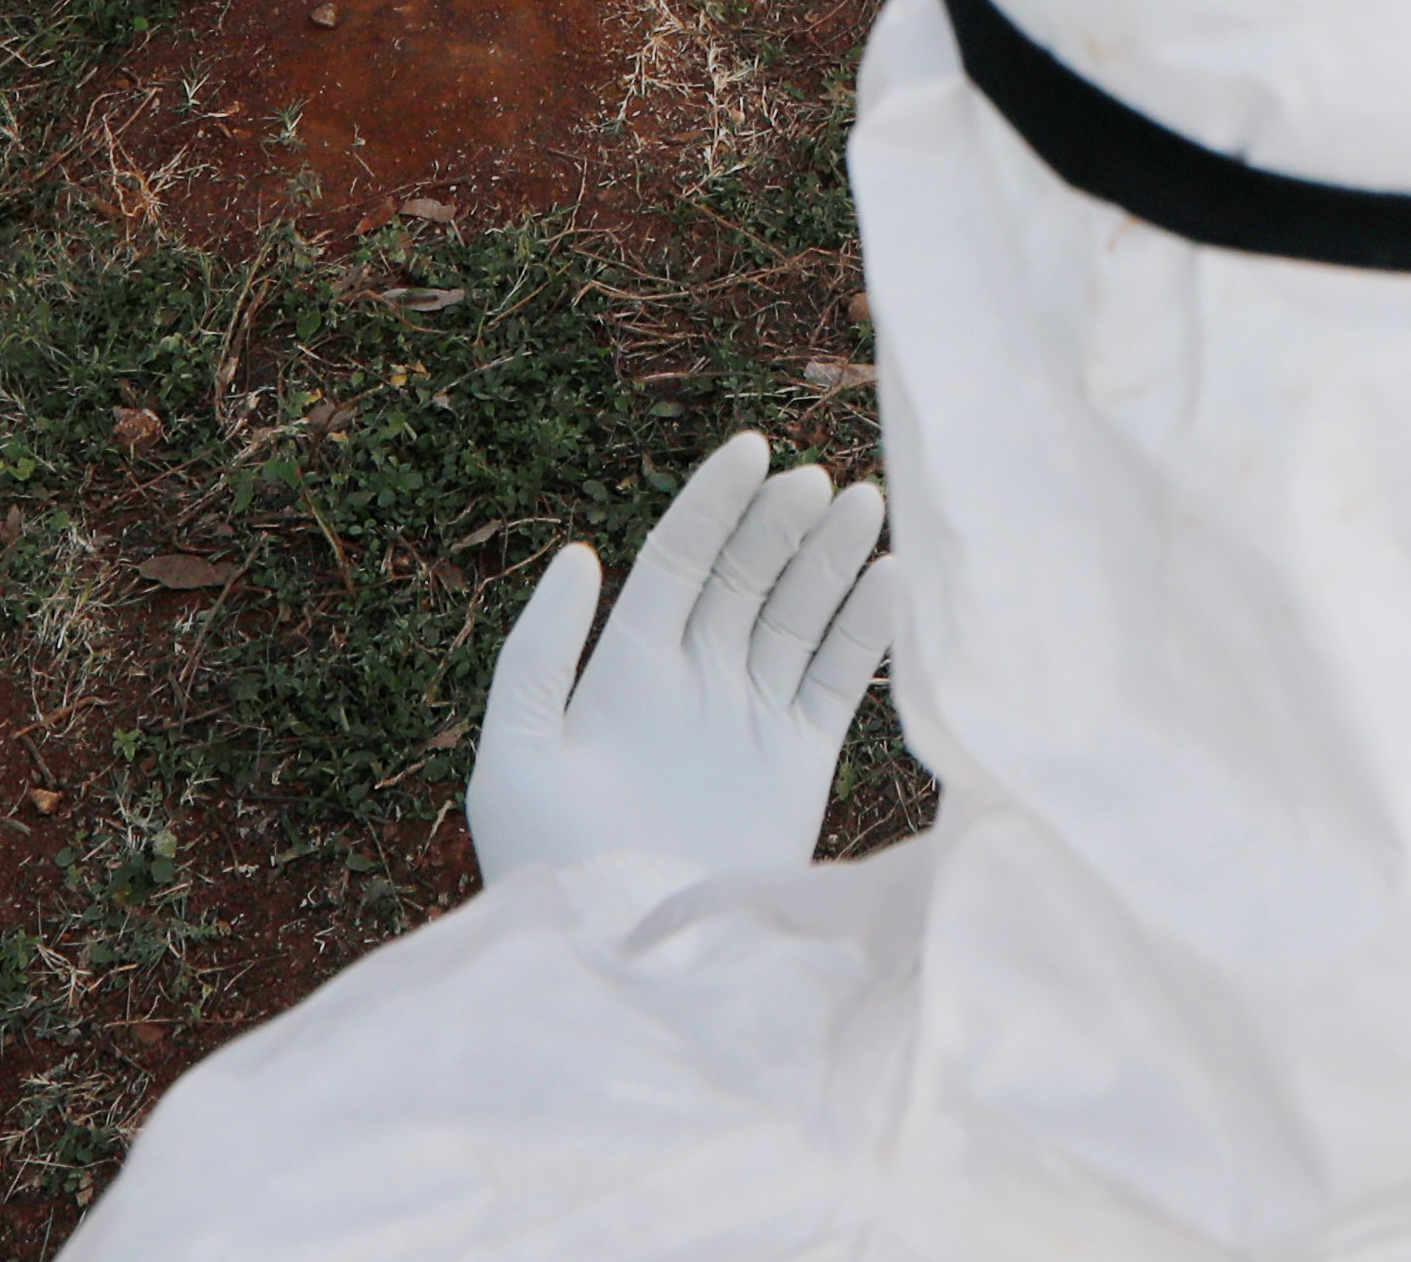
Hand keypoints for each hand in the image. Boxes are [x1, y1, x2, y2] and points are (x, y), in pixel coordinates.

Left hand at [466, 433, 894, 888]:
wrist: (622, 961)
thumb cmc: (553, 868)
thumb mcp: (518, 755)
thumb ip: (540, 654)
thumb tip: (584, 555)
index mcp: (626, 672)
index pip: (679, 561)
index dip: (714, 503)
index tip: (752, 448)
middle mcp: (693, 684)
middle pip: (746, 578)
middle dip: (781, 524)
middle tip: (819, 481)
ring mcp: (749, 721)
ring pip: (797, 617)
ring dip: (831, 559)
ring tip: (865, 502)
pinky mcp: (796, 764)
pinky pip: (838, 680)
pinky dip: (866, 630)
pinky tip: (892, 579)